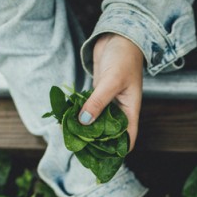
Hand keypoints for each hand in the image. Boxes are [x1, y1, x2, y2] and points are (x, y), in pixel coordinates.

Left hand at [79, 33, 143, 149]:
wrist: (119, 36)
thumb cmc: (123, 58)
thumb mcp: (111, 81)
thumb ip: (97, 102)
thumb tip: (84, 122)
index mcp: (130, 111)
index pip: (128, 138)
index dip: (118, 151)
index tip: (105, 160)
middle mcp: (120, 110)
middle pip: (110, 133)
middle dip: (97, 142)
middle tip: (81, 152)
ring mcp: (107, 102)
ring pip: (97, 121)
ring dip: (85, 129)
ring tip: (70, 138)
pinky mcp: (96, 93)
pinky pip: (87, 108)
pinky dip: (78, 114)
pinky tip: (66, 120)